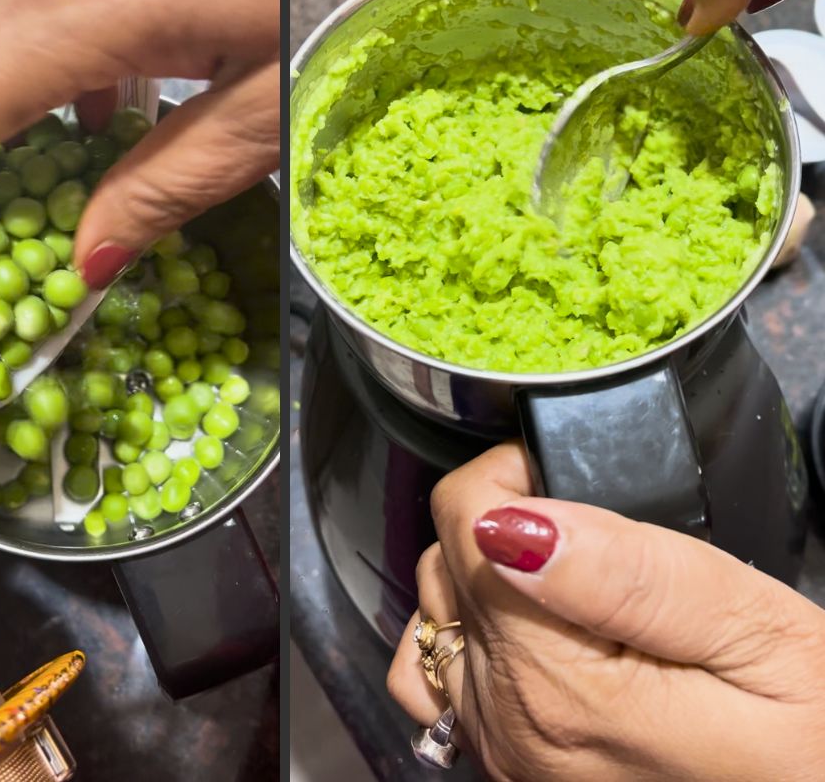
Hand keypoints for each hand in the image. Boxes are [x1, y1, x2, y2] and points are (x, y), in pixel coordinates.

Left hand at [388, 443, 824, 780]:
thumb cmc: (813, 740)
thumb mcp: (756, 635)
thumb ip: (628, 572)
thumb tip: (511, 520)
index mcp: (555, 680)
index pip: (463, 518)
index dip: (509, 473)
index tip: (561, 474)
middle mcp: (510, 722)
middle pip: (448, 561)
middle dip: (502, 519)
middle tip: (587, 527)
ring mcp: (505, 752)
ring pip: (439, 611)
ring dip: (482, 574)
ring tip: (567, 578)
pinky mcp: (511, 766)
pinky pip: (439, 678)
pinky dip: (464, 636)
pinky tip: (522, 629)